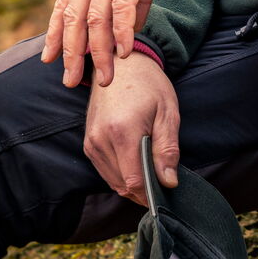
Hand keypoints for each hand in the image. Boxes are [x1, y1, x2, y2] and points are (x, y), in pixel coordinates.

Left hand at [42, 0, 190, 87]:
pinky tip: (124, 50)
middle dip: (71, 53)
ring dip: (99, 51)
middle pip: (75, 17)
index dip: (55, 34)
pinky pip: (121, 5)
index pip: (64, 4)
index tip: (49, 59)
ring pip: (96, 17)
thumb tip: (132, 27)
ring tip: (106, 76)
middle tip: (70, 81)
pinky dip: (121, 30)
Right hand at [83, 50, 180, 203]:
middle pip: (123, 184)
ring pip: (113, 181)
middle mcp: (101, 140)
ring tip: (152, 170)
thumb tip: (169, 182)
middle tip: (163, 181)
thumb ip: (167, 150)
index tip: (167, 192)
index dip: (151, 193)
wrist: (123, 65)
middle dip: (144, 189)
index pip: (134, 180)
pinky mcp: (88, 143)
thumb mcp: (168, 114)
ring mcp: (91, 142)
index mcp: (123, 132)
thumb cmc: (150, 86)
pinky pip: (105, 170)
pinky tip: (137, 163)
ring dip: (132, 183)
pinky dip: (121, 174)